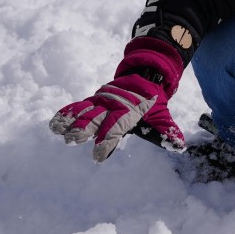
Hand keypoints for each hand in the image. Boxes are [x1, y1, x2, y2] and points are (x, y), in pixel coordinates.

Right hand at [49, 38, 184, 161]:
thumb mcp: (161, 115)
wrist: (145, 76)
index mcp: (127, 112)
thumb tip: (181, 146)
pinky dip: (66, 112)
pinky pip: (78, 106)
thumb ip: (167, 131)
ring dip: (71, 121)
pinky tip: (53, 123)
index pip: (116, 128)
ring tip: (58, 131)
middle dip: (84, 129)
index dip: (107, 141)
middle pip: (95, 119)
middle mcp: (111, 106)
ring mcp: (100, 101)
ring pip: (84, 111)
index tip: (99, 157)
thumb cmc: (151, 103)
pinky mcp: (93, 100)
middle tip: (72, 140)